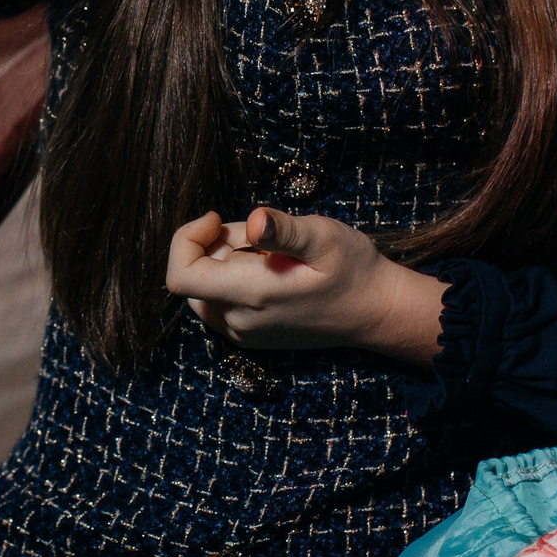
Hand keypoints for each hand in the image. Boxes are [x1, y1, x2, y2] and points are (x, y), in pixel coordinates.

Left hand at [164, 206, 446, 362]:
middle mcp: (239, 322)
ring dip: (222, 264)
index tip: (215, 219)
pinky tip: (269, 272)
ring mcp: (244, 334)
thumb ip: (283, 230)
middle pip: (193, 276)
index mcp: (250, 295)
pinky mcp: (251, 337)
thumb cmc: (353, 269)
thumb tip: (254, 221)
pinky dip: (231, 281)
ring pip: (204, 290)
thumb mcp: (323, 237)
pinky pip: (220, 304)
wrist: (377, 312)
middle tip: (258, 235)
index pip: (180, 275)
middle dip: (213, 246)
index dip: (186, 239)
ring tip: (268, 253)